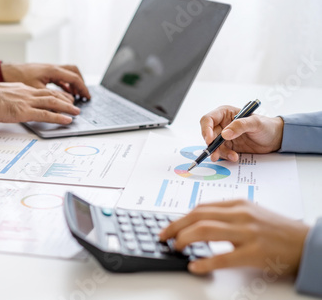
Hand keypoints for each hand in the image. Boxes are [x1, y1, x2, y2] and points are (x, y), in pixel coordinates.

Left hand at [0, 63, 90, 99]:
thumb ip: (49, 99)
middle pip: (73, 72)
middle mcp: (51, 68)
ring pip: (66, 74)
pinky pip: (59, 77)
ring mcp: (47, 70)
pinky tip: (63, 93)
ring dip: (73, 84)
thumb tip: (60, 109)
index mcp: (52, 70)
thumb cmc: (17, 77)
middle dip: (80, 84)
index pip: (74, 78)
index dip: (82, 88)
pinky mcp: (43, 73)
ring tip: (76, 96)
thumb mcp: (35, 91)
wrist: (3, 71)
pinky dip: (64, 85)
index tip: (87, 97)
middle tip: (84, 95)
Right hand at [0, 83, 79, 123]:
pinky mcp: (24, 111)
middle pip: (51, 94)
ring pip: (52, 102)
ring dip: (67, 107)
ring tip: (76, 112)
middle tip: (75, 104)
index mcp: (20, 88)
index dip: (54, 95)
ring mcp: (26, 101)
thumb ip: (9, 97)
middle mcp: (26, 92)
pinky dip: (58, 117)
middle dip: (65, 99)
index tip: (62, 98)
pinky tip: (67, 120)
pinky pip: (46, 114)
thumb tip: (11, 103)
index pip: (41, 91)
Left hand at [160, 200, 309, 275]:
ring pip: (205, 230)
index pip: (200, 208)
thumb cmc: (276, 230)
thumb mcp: (251, 213)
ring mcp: (247, 232)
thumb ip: (227, 216)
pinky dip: (205, 262)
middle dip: (175, 226)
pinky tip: (194, 266)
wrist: (306, 242)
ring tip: (176, 247)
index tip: (169, 227)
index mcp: (237, 204)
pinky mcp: (255, 252)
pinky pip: (223, 257)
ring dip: (185, 239)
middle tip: (164, 237)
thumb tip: (198, 223)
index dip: (180, 218)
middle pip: (197, 216)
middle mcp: (240, 214)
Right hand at [200, 106, 283, 161]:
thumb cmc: (266, 126)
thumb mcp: (255, 123)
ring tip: (232, 156)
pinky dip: (226, 156)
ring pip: (214, 145)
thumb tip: (224, 134)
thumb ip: (240, 126)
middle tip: (214, 154)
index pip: (208, 119)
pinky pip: (222, 152)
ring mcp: (224, 136)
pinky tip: (234, 156)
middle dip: (211, 145)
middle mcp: (222, 124)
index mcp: (225, 113)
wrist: (275, 139)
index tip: (209, 139)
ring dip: (220, 152)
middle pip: (209, 134)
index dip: (206, 129)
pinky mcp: (228, 146)